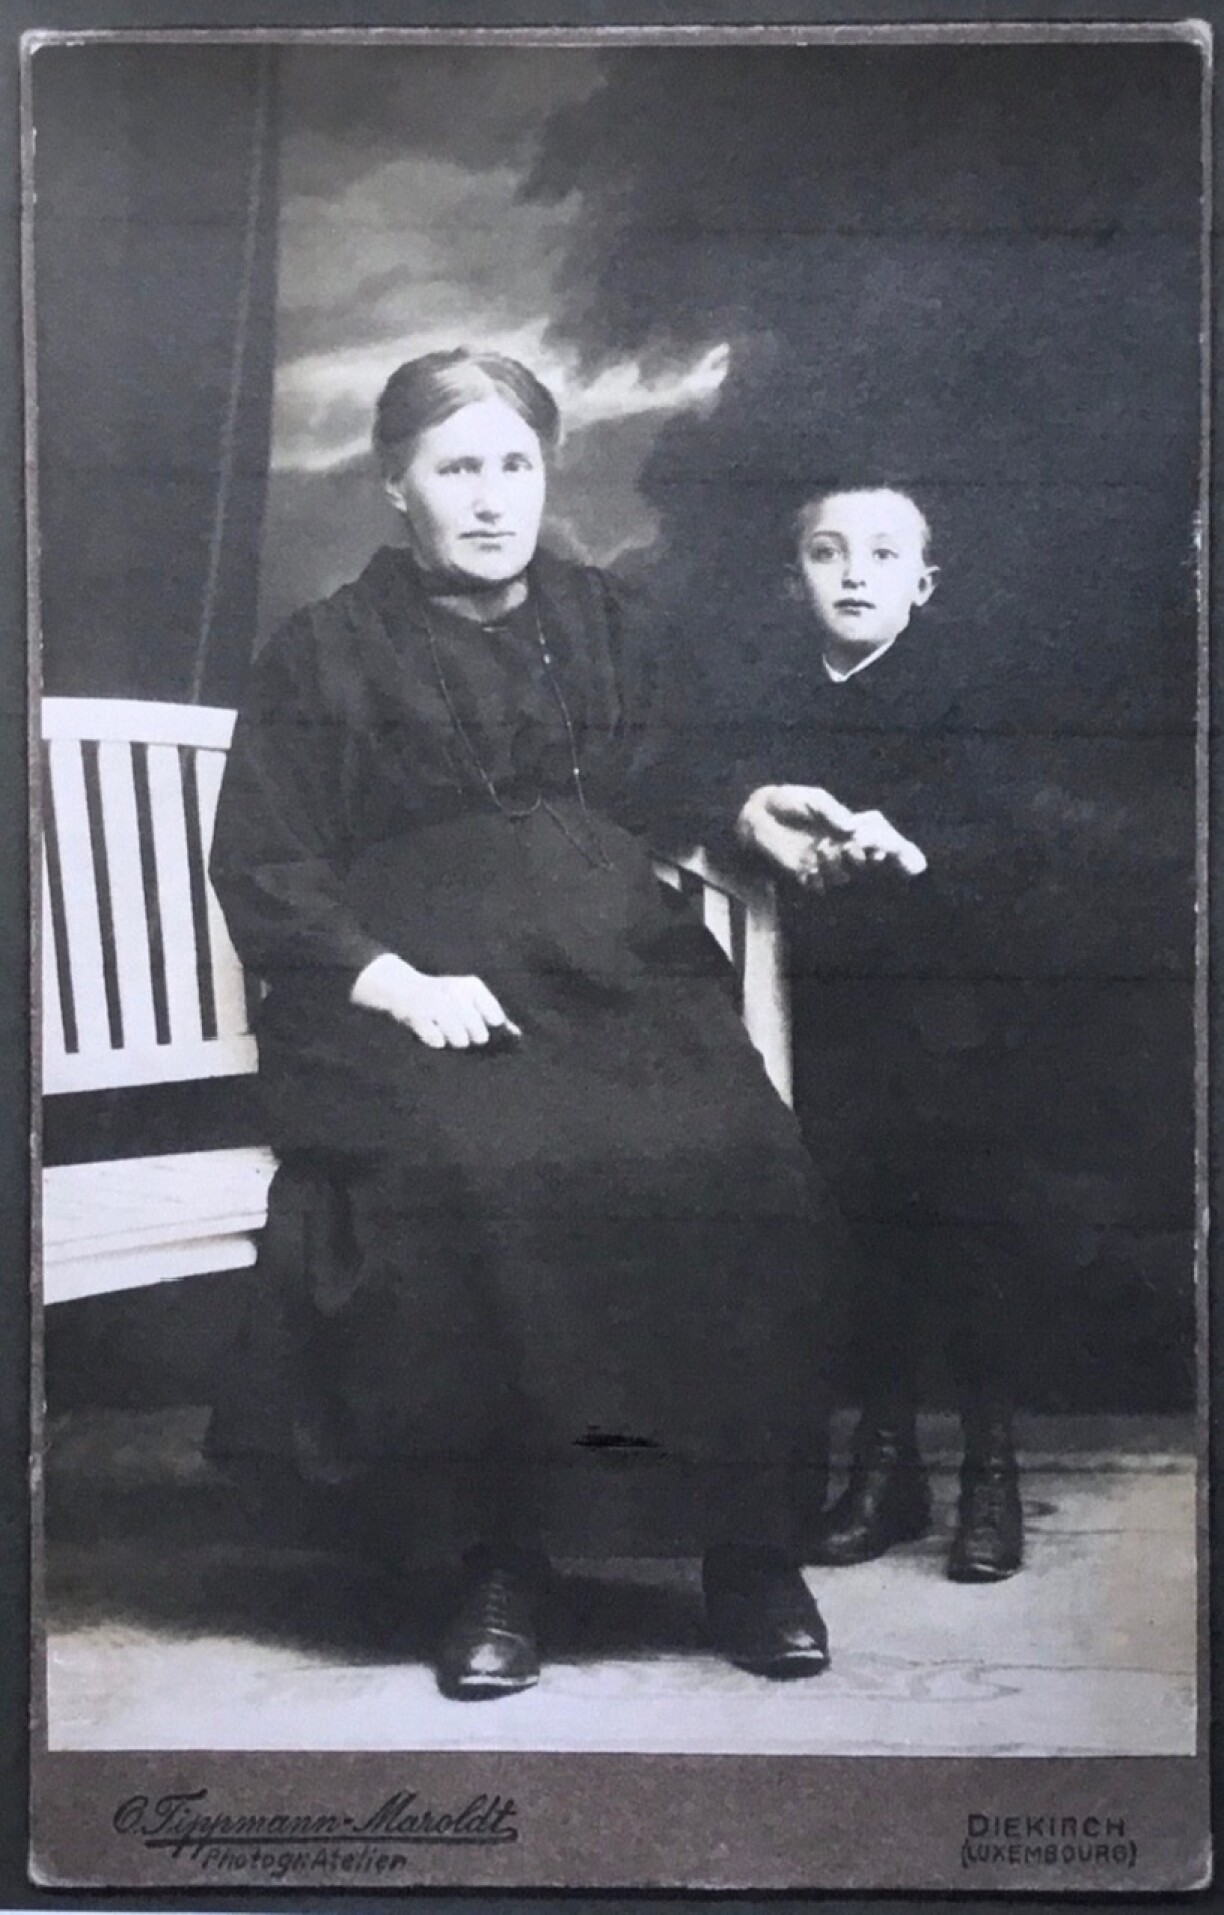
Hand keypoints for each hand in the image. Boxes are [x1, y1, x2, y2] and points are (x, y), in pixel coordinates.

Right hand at [350, 953, 520, 1049]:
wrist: (402, 988)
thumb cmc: (443, 999)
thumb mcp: (468, 999)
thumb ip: (492, 1015)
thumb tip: (517, 1035)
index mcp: (472, 986)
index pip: (496, 1019)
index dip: (490, 1030)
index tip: (482, 1028)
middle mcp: (457, 991)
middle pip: (480, 1035)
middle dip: (470, 1038)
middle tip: (458, 1030)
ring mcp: (437, 1003)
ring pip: (460, 1040)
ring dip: (452, 1041)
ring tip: (444, 1031)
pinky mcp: (418, 1015)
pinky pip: (437, 1041)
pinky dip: (434, 1041)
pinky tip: (430, 1031)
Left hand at [736, 785, 926, 891]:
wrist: (758, 813)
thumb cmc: (789, 801)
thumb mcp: (814, 799)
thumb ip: (832, 811)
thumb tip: (851, 828)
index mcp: (848, 830)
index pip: (877, 844)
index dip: (887, 851)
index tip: (880, 848)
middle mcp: (839, 849)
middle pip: (864, 864)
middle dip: (861, 858)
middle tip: (849, 845)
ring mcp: (822, 863)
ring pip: (842, 876)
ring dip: (836, 865)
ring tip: (820, 848)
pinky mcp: (804, 874)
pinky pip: (819, 886)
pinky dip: (818, 879)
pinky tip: (807, 867)